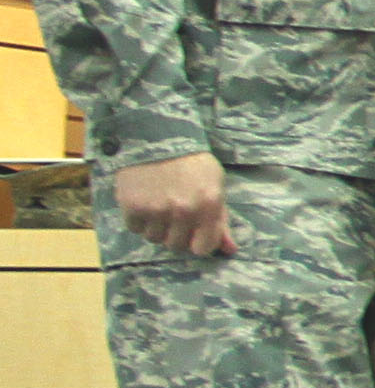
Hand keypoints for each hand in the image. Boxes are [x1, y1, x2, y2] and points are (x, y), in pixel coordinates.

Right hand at [111, 153, 234, 256]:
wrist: (156, 137)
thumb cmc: (191, 162)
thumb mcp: (214, 185)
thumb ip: (220, 220)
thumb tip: (229, 250)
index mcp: (208, 205)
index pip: (203, 248)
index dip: (199, 244)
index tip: (195, 235)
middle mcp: (183, 210)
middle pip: (176, 245)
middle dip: (177, 234)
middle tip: (175, 216)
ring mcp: (155, 209)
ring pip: (154, 238)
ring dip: (157, 227)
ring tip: (159, 206)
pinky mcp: (131, 205)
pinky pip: (135, 228)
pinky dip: (138, 220)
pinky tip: (144, 202)